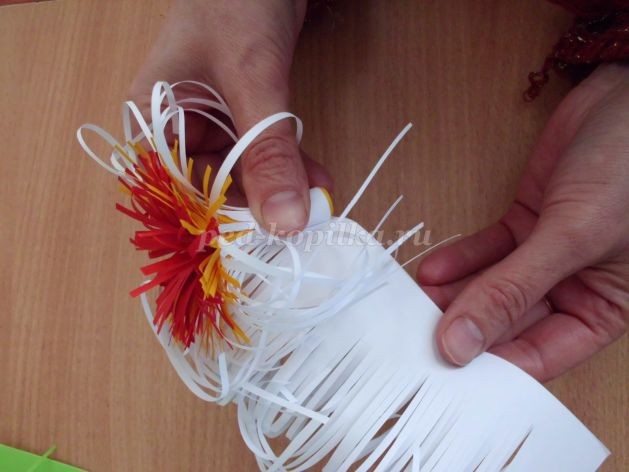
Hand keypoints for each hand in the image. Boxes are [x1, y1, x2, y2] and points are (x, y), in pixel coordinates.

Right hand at [129, 0, 331, 232]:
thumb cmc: (236, 2)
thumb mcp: (252, 80)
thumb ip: (267, 152)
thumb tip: (286, 220)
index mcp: (151, 119)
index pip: (179, 191)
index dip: (220, 218)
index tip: (265, 236)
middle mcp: (175, 128)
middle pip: (214, 188)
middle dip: (261, 201)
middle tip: (304, 217)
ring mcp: (210, 124)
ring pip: (244, 174)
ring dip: (281, 185)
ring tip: (317, 196)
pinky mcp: (240, 117)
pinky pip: (261, 153)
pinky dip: (287, 165)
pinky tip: (313, 176)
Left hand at [417, 63, 628, 381]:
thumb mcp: (573, 236)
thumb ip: (513, 290)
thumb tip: (462, 344)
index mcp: (604, 308)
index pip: (540, 355)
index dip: (491, 367)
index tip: (443, 372)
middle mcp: (575, 287)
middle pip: (508, 322)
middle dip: (464, 326)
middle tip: (415, 335)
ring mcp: (546, 255)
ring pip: (492, 286)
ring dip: (454, 294)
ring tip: (413, 303)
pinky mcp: (526, 222)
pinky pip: (486, 251)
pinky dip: (459, 259)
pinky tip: (430, 271)